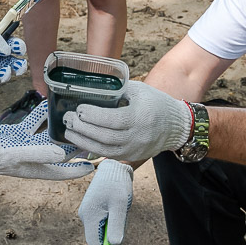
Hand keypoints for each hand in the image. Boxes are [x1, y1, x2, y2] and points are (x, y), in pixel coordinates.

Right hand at [0, 100, 92, 179]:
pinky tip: (49, 103)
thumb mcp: (17, 154)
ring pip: (48, 136)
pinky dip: (40, 115)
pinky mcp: (18, 134)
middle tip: (90, 136)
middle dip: (73, 146)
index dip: (78, 170)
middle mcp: (34, 158)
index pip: (63, 172)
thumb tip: (63, 154)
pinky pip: (33, 123)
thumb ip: (40, 153)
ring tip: (73, 119)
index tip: (93, 166)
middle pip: (59, 153)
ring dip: (59, 128)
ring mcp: (26, 145)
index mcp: (36, 168)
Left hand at [62, 80, 192, 163]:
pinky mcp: (132, 156)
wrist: (176, 126)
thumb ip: (117, 90)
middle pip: (105, 136)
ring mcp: (135, 149)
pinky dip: (92, 148)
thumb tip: (91, 88)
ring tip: (69, 131)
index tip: (79, 109)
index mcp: (140, 117)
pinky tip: (81, 140)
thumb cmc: (156, 103)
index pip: (113, 119)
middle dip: (83, 128)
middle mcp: (138, 136)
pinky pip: (109, 155)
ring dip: (83, 141)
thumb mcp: (138, 90)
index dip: (93, 116)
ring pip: (104, 150)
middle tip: (68, 118)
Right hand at [77, 159, 132, 244]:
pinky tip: (118, 208)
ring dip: (114, 227)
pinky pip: (103, 223)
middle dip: (112, 236)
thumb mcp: (120, 205)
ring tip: (121, 210)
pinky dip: (112, 221)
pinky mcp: (93, 210)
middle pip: (98, 238)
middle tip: (124, 222)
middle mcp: (85, 216)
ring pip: (102, 230)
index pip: (94, 243)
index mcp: (89, 216)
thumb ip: (117, 225)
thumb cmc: (117, 184)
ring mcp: (88, 213)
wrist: (113, 167)